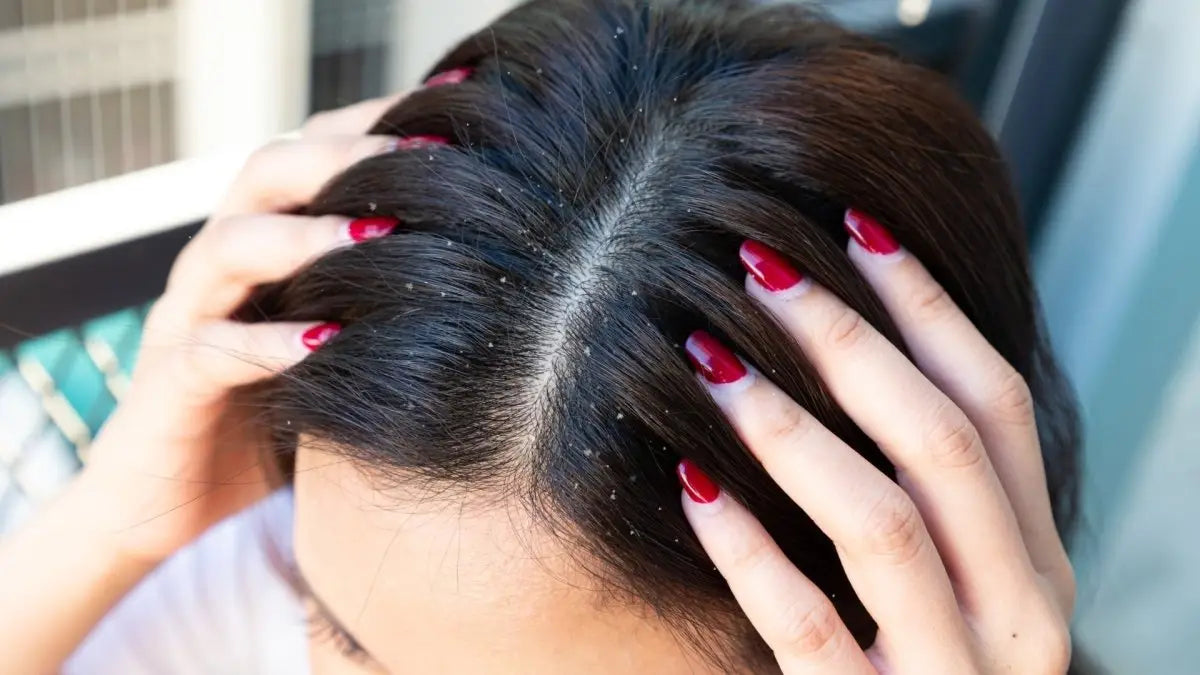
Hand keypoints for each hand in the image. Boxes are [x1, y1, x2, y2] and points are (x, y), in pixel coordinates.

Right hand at [80, 94, 412, 563]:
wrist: (169, 502)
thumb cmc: (271, 415)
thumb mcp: (333, 346)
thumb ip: (378, 301)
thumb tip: (488, 269)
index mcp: (263, 244)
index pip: (310, 154)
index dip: (373, 126)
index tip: (451, 115)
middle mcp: (221, 267)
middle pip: (266, 174)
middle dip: (342, 156)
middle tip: (419, 159)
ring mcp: (188, 320)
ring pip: (228, 246)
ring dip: (304, 236)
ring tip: (379, 235)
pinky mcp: (169, 387)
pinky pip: (208, 351)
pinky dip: (265, 344)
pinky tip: (325, 344)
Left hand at [677, 212, 1073, 673]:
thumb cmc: (914, 669)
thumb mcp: (952, 581)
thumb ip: (929, 493)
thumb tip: (857, 346)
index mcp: (1035, 561)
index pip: (995, 403)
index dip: (927, 305)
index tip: (851, 224)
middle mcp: (1022, 613)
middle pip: (942, 441)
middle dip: (850, 340)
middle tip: (758, 266)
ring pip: (885, 522)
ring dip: (791, 428)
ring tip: (710, 357)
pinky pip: (811, 627)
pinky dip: (750, 548)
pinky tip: (689, 485)